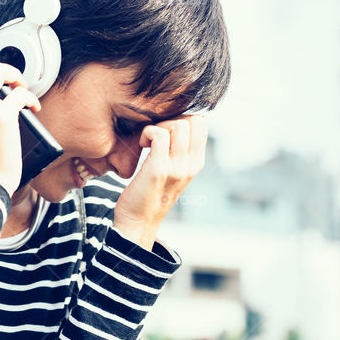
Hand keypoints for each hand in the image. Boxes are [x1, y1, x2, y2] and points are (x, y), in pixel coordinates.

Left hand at [113, 114, 207, 248]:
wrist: (138, 221)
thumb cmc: (149, 191)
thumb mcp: (172, 170)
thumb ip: (178, 150)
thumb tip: (175, 123)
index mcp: (196, 162)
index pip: (202, 122)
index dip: (181, 118)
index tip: (165, 132)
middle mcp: (191, 164)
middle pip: (192, 120)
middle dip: (170, 120)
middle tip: (155, 135)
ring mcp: (177, 167)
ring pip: (179, 124)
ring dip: (158, 126)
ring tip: (148, 141)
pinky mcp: (159, 170)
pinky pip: (159, 135)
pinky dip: (147, 133)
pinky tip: (142, 145)